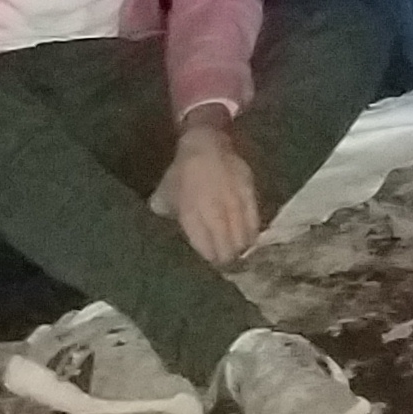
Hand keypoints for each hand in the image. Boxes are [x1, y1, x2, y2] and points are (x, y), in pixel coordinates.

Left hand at [155, 117, 262, 266]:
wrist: (205, 142)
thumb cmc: (181, 172)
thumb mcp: (164, 195)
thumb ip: (163, 215)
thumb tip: (158, 232)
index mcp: (191, 215)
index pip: (206, 249)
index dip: (210, 263)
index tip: (212, 271)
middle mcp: (215, 212)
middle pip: (227, 247)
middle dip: (228, 261)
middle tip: (228, 269)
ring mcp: (234, 203)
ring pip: (243, 236)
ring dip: (242, 250)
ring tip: (241, 260)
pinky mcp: (249, 193)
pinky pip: (255, 220)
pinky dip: (253, 233)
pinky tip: (251, 242)